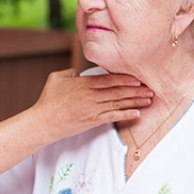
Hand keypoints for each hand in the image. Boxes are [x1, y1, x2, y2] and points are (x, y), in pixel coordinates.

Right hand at [33, 69, 152, 141]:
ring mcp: (93, 110)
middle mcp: (91, 96)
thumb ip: (71, 72)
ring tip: (149, 100)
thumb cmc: (48, 99)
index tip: (137, 79)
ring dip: (135, 102)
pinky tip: (137, 114)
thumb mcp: (57, 78)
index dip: (125, 79)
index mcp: (83, 84)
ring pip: (118, 104)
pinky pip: (112, 117)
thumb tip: (80, 72)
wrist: (43, 122)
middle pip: (118, 92)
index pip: (109, 80)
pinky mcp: (92, 122)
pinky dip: (125, 115)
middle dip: (136, 90)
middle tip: (151, 89)